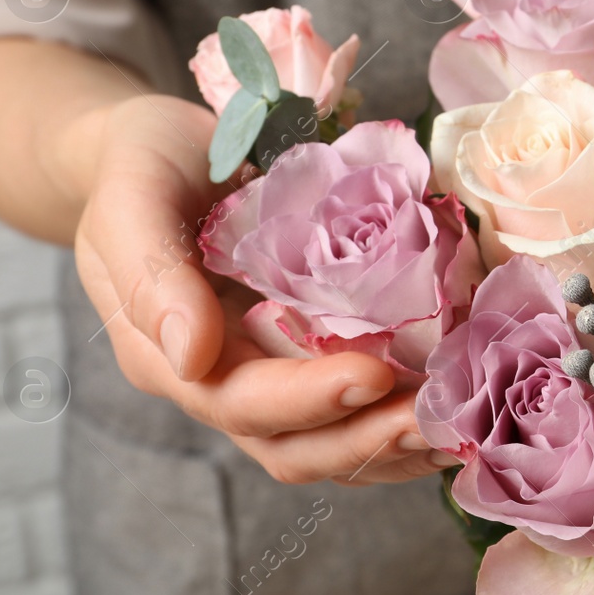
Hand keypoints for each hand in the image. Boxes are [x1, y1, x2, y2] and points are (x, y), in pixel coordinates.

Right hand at [67, 94, 453, 484]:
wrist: (159, 148)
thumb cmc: (141, 165)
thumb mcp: (131, 200)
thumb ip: (150, 275)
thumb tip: (190, 356)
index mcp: (171, 356)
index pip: (244, 402)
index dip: (311, 399)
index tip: (375, 375)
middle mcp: (223, 380)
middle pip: (296, 446)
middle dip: (368, 441)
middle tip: (440, 421)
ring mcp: (270, 371)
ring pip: (333, 440)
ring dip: (396, 442)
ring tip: (462, 426)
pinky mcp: (310, 352)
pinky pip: (358, 403)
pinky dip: (405, 409)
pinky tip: (460, 397)